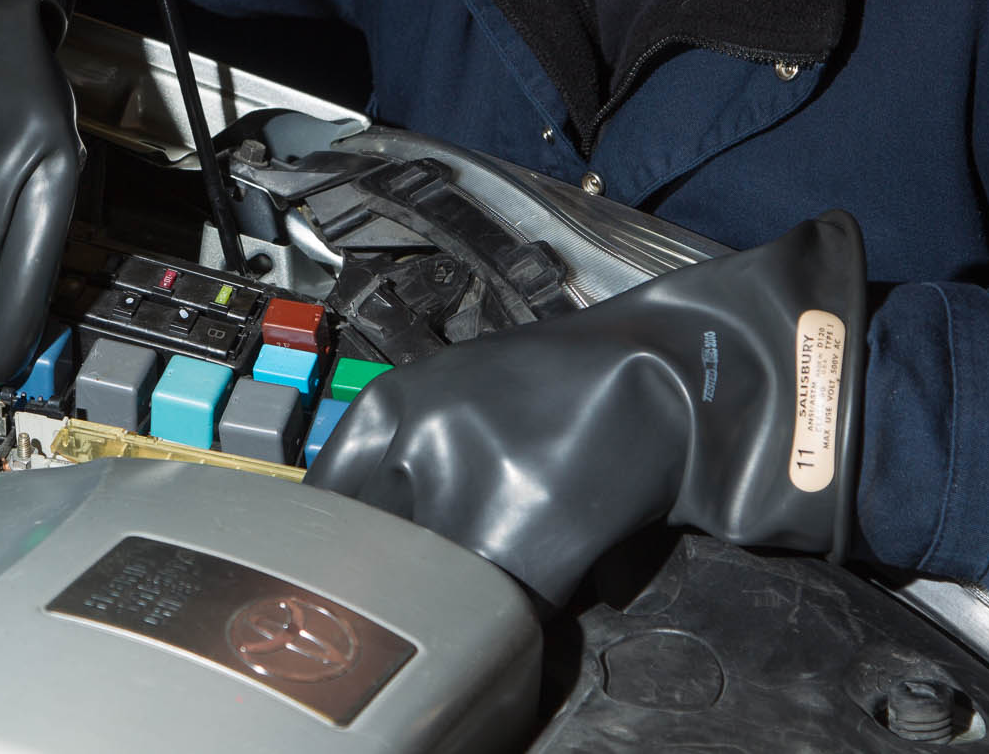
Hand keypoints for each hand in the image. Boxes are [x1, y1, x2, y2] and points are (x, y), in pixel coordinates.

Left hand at [305, 212, 867, 606]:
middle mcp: (416, 440)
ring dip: (457, 599)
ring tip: (491, 580)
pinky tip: (534, 589)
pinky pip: (497, 606)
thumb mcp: (450, 393)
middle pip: (372, 551)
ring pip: (431, 585)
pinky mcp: (529, 532)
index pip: (324, 503)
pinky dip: (513, 614)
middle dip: (401, 576)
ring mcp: (469, 486)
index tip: (350, 574)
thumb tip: (352, 536)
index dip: (341, 549)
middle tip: (427, 584)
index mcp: (389, 405)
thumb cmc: (561, 382)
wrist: (664, 373)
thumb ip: (397, 455)